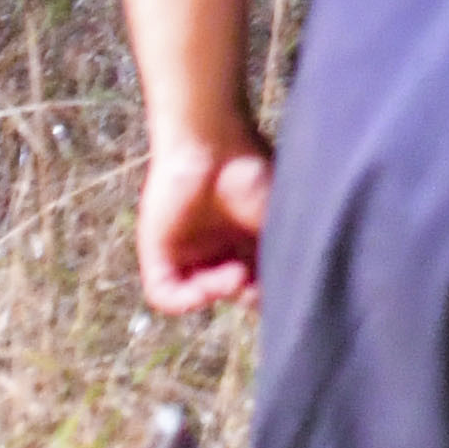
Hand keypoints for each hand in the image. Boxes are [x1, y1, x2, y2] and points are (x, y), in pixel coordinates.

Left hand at [136, 129, 273, 312]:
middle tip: (255, 281)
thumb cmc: (252, 174)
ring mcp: (186, 251)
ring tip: (237, 277)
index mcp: (246, 235)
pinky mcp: (158, 254)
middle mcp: (216, 245)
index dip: (266, 287)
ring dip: (219, 294)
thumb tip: (290, 290)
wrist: (214, 146)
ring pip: (199, 294)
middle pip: (228, 289)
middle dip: (245, 293)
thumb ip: (280, 255)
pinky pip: (165, 293)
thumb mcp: (276, 220)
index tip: (280, 281)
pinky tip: (206, 289)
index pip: (255, 275)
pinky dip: (185, 300)